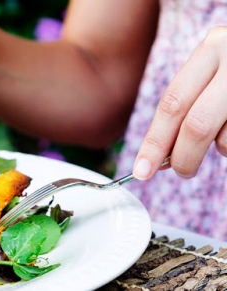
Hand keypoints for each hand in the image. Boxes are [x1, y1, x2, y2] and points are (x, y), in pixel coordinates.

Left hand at [133, 26, 226, 179]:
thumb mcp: (210, 75)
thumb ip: (185, 108)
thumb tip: (160, 157)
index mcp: (211, 49)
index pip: (172, 103)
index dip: (154, 142)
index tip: (142, 171)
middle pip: (196, 125)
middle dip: (182, 158)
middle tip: (181, 173)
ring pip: (226, 140)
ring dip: (220, 149)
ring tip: (224, 134)